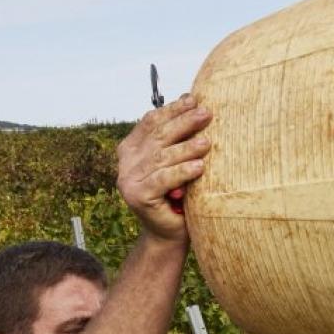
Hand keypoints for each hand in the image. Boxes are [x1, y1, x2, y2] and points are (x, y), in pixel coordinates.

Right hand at [118, 95, 210, 241]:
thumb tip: (194, 104)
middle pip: (157, 136)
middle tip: (206, 114)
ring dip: (186, 147)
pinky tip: (199, 167)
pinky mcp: (138, 197)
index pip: (151, 122)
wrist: (169, 234)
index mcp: (131, 148)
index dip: (172, 109)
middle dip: (183, 123)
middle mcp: (126, 162)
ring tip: (207, 142)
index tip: (194, 100)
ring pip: (162, 157)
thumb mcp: (175, 162)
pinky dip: (183, 172)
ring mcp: (129, 180)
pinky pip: (164, 179)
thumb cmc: (177, 195)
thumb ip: (175, 139)